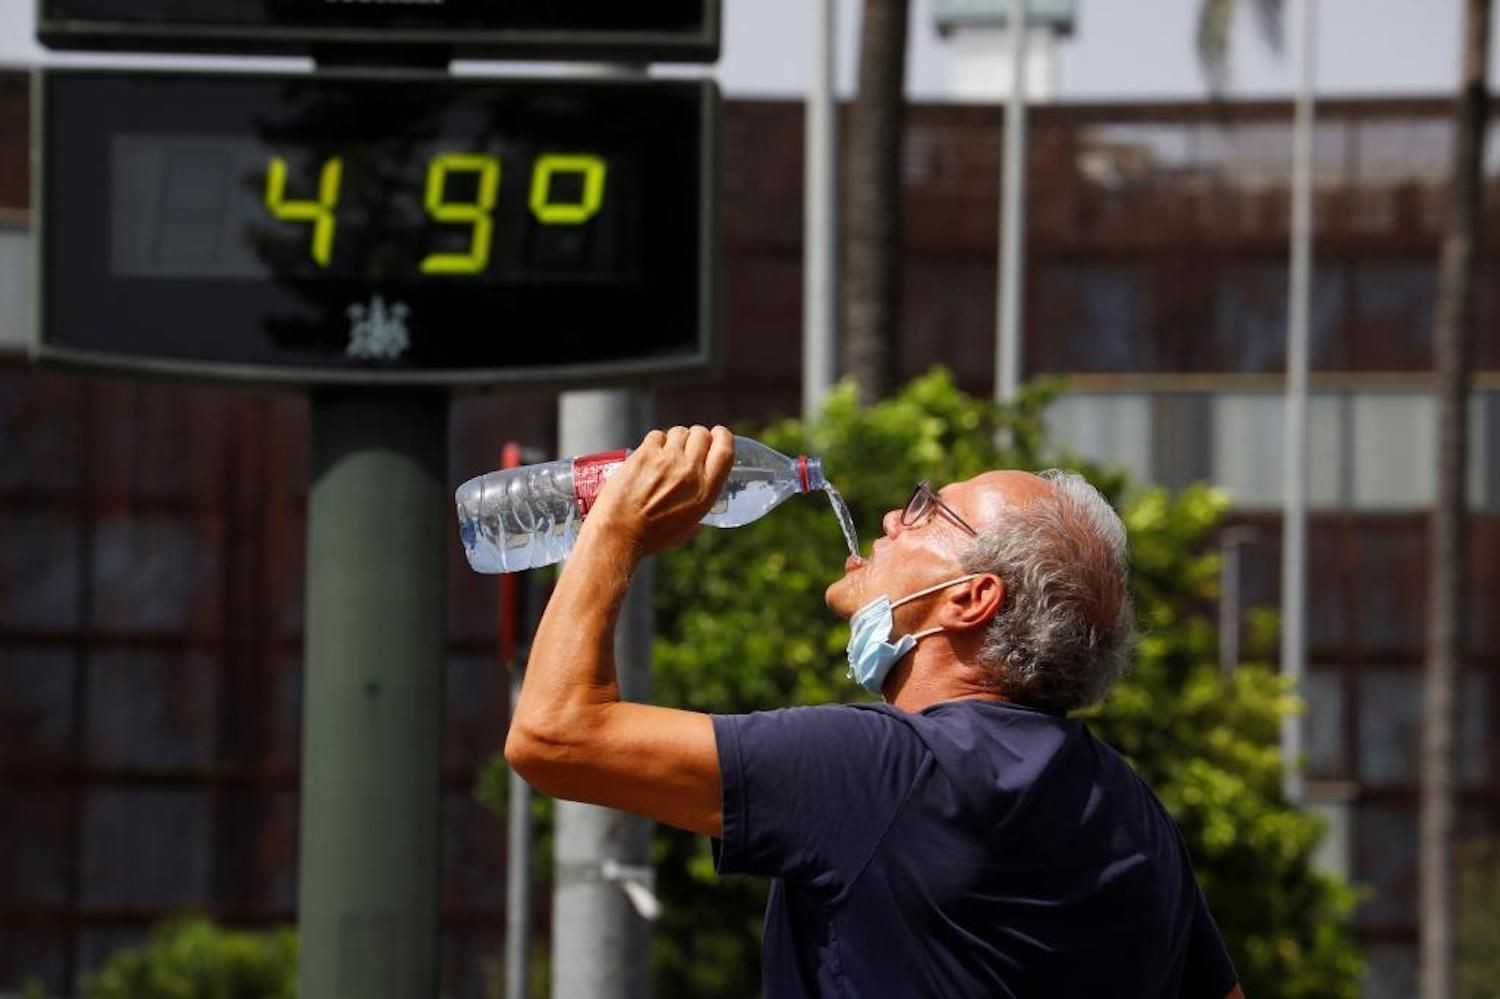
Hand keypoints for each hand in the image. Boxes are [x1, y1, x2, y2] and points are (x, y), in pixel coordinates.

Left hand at [586, 425, 735, 556]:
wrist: (619, 533)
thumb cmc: (651, 537)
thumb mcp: (686, 529)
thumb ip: (697, 516)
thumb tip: (699, 516)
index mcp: (705, 491)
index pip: (724, 450)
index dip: (722, 437)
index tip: (717, 435)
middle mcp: (689, 472)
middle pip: (701, 435)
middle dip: (696, 437)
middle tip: (687, 447)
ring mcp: (667, 460)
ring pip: (678, 432)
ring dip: (674, 440)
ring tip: (665, 454)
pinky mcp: (644, 454)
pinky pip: (656, 436)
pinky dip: (655, 443)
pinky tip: (649, 456)